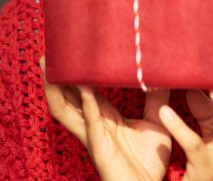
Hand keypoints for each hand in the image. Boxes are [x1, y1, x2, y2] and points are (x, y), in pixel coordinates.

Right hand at [40, 56, 171, 180]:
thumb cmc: (149, 160)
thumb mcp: (156, 121)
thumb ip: (158, 98)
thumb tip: (164, 73)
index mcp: (102, 115)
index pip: (82, 89)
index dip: (74, 73)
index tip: (69, 52)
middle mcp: (92, 123)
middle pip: (64, 98)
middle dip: (54, 78)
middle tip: (48, 55)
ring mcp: (92, 135)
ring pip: (65, 109)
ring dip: (55, 88)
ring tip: (50, 67)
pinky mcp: (99, 147)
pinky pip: (90, 122)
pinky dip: (86, 104)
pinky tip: (85, 89)